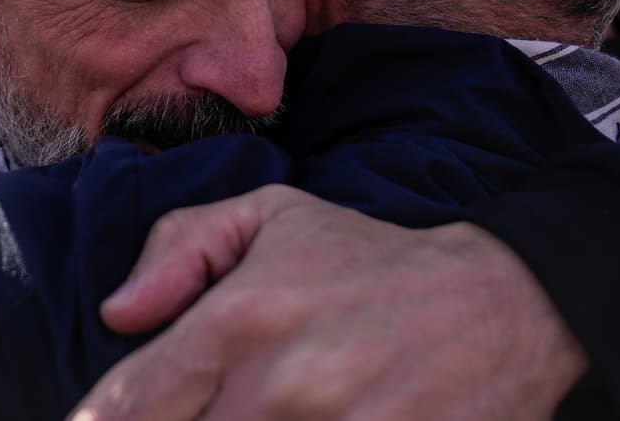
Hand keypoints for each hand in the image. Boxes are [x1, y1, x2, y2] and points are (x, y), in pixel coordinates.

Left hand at [72, 185, 585, 420]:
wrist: (500, 305)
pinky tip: (308, 420)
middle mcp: (277, 387)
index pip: (127, 404)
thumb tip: (119, 314)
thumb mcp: (274, 218)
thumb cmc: (371, 262)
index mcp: (240, 320)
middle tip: (202, 403)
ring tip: (254, 410)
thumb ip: (180, 248)